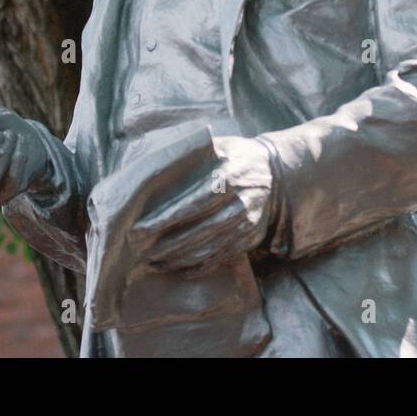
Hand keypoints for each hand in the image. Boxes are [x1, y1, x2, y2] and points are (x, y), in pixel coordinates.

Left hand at [129, 135, 274, 273]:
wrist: (277, 174)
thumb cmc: (237, 157)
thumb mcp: (219, 146)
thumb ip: (192, 156)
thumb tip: (152, 164)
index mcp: (228, 176)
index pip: (191, 203)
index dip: (164, 220)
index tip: (138, 230)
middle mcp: (239, 202)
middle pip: (198, 230)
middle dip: (167, 245)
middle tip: (140, 252)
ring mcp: (246, 223)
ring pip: (208, 248)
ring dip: (178, 259)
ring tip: (153, 262)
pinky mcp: (250, 238)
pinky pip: (221, 256)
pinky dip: (199, 266)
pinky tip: (178, 269)